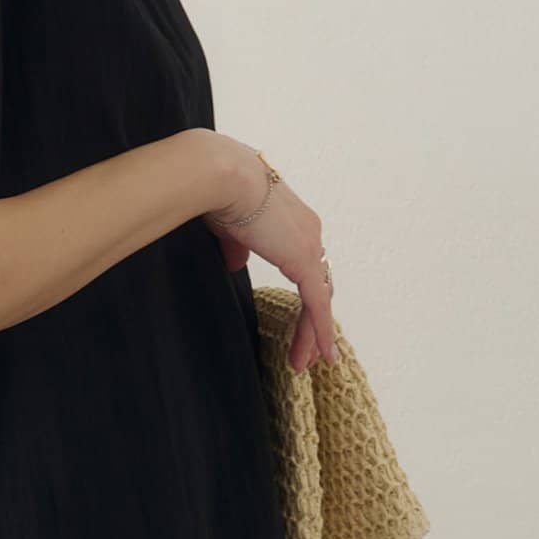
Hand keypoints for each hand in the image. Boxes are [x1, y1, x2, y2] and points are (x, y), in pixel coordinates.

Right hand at [201, 137, 336, 372]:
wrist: (221, 176)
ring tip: (305, 363)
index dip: (304, 295)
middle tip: (305, 352)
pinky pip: (317, 304)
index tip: (298, 320)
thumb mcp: (229, 226)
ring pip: (319, 299)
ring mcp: (309, 247)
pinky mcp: (303, 261)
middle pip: (318, 286)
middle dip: (312, 321)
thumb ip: (237, 248)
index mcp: (294, 222)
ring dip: (312, 333)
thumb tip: (235, 265)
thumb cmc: (218, 192)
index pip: (306, 266)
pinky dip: (319, 330)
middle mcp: (309, 233)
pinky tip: (321, 354)